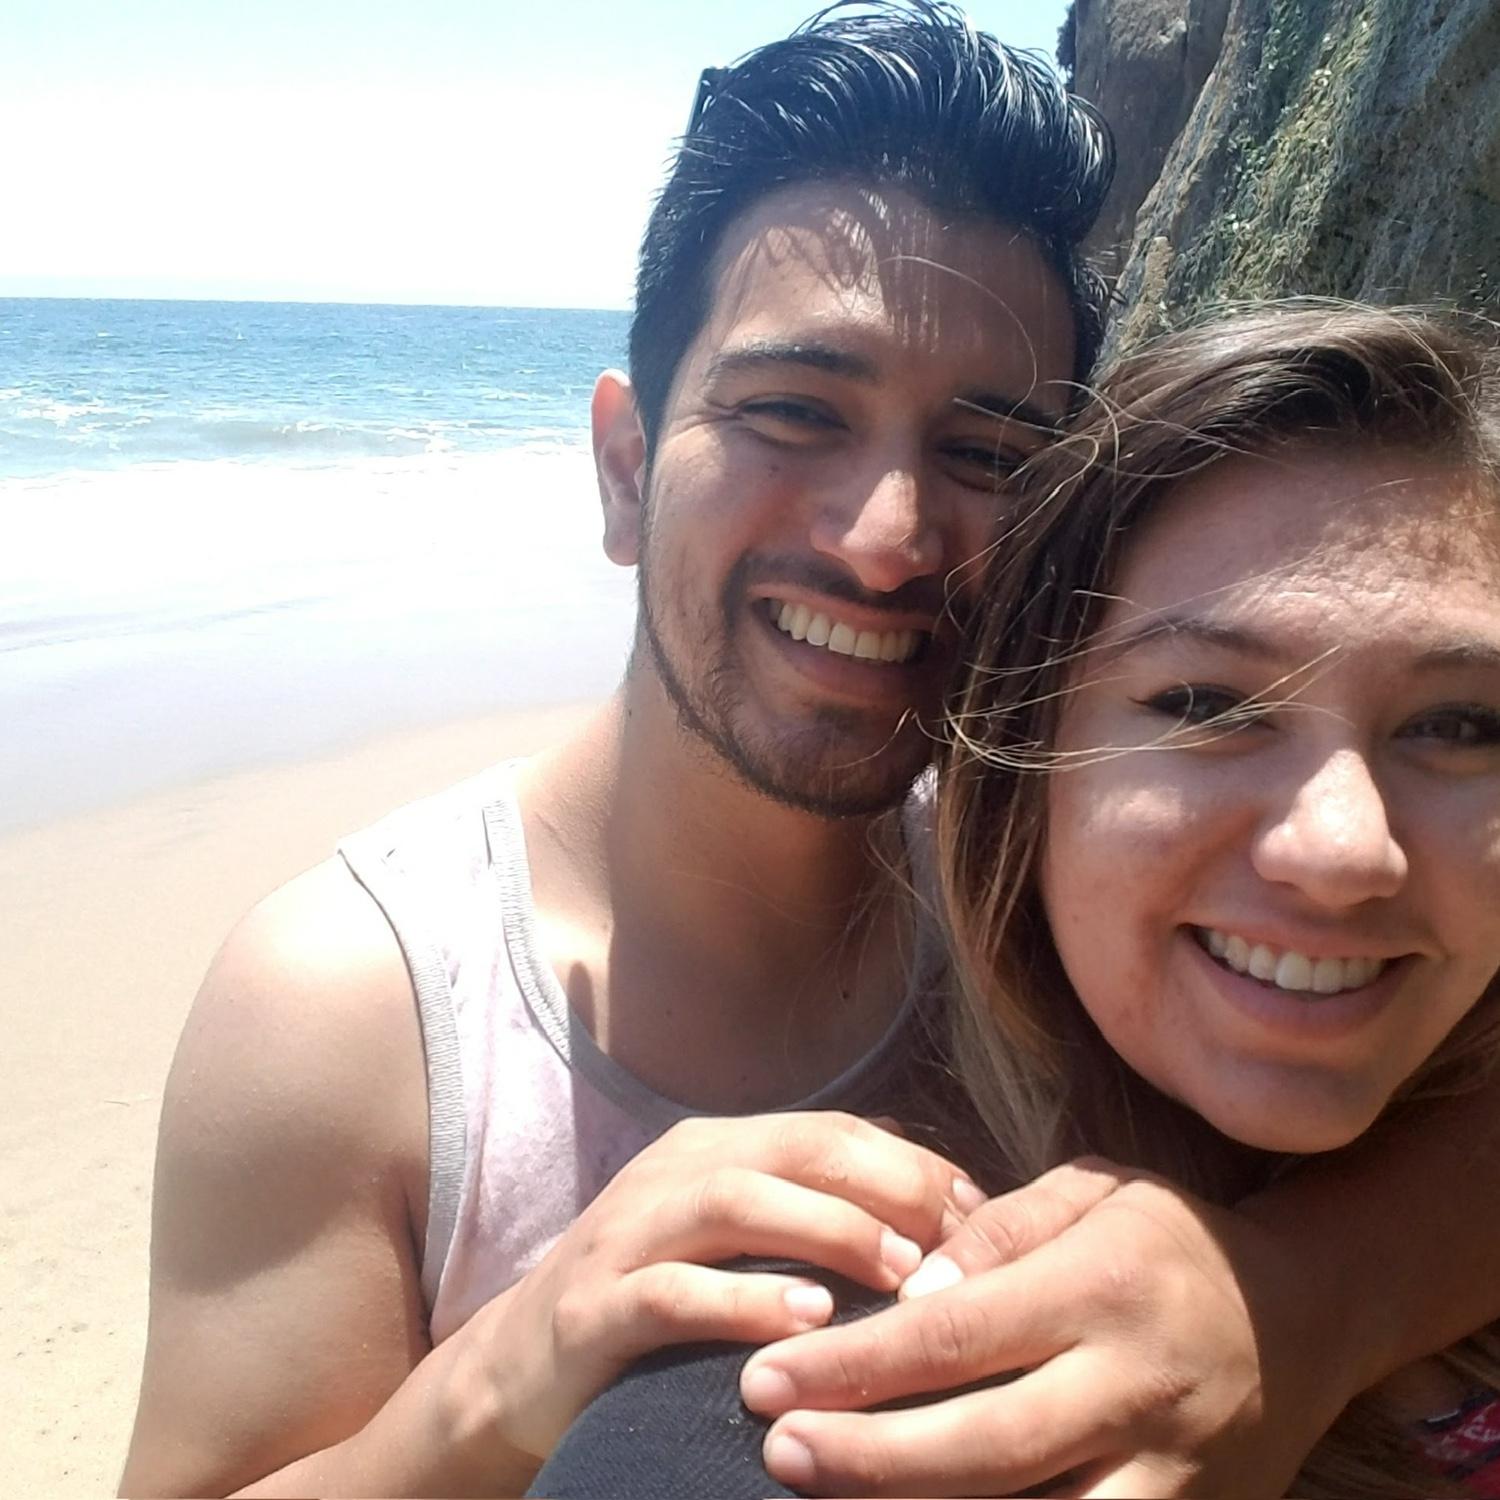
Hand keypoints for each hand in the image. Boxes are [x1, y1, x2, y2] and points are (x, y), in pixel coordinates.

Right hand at [464, 1111, 982, 1463]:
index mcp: (713, 1149)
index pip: (830, 1131)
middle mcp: (671, 1173)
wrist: (516, 1367)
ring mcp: (627, 1233)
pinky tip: (807, 1322)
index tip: (979, 1216)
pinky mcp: (593, 1307)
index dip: (911, 1166)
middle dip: (885, 1186)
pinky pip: (673, 1290)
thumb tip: (930, 1217)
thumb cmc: (653, 1303)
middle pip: (794, 1148)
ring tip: (899, 1275)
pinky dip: (745, 1301)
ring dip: (828, 1232)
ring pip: (737, 1200)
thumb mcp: (728, 1243)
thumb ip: (806, 1218)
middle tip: (955, 1241)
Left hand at [740, 1159, 1344, 1496]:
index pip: (955, 1336)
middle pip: (984, 1444)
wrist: (1303, 1318)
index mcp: (1101, 1286)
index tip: (769, 1379)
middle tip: (778, 1449)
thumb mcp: (1092, 1191)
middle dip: (869, 1457)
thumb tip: (911, 1290)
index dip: (854, 1364)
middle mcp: (1137, 1385)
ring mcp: (1172, 1471)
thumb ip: (998, 1231)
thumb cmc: (1169, 1241)